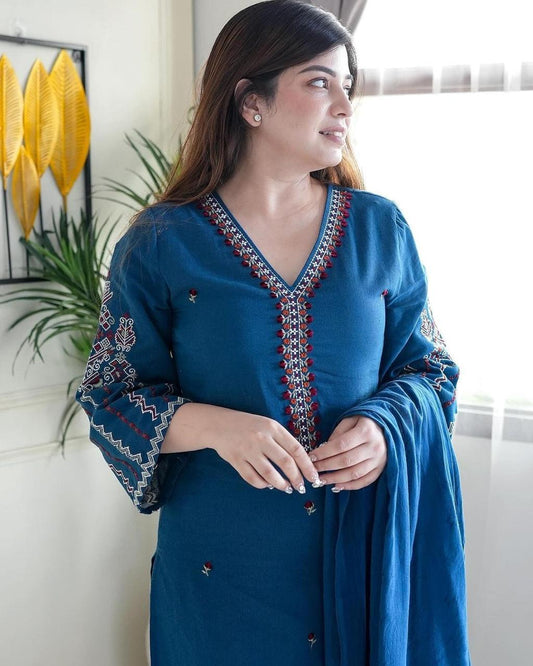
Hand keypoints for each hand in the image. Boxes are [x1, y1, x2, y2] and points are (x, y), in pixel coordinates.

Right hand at [163, 403, 320, 493]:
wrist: (219, 424)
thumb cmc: (250, 426)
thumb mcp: (268, 426)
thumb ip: (283, 441)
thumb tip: (301, 464)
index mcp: (273, 427)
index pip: (296, 449)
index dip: (307, 466)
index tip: (314, 478)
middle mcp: (261, 438)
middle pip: (285, 463)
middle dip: (296, 478)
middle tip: (301, 487)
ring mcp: (247, 449)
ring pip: (269, 474)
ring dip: (281, 484)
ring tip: (287, 488)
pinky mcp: (236, 460)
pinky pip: (253, 478)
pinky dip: (263, 485)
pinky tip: (269, 485)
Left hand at [309, 415, 386, 490]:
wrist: (386, 427)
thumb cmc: (363, 422)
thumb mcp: (350, 419)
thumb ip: (338, 433)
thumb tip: (324, 449)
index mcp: (365, 431)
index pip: (341, 445)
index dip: (325, 453)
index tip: (311, 457)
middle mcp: (374, 446)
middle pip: (346, 461)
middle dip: (327, 467)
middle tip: (313, 470)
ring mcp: (379, 459)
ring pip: (355, 473)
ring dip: (336, 479)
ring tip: (322, 480)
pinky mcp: (381, 468)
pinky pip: (365, 481)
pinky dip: (350, 486)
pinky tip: (337, 485)